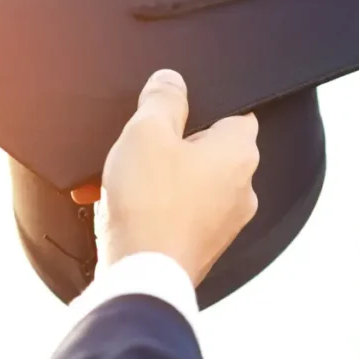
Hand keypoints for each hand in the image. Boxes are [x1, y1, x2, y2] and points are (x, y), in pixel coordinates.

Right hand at [72, 69, 259, 286]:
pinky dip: (149, 207)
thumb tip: (171, 80)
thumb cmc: (150, 204)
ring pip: (186, 184)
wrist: (140, 278)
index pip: (234, 112)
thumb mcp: (146, 132)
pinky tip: (117, 207)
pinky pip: (174, 214)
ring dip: (152, 179)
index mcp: (240, 153)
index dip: (198, 107)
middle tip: (134, 149)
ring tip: (116, 181)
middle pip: (204, 150)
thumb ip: (162, 99)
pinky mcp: (200, 247)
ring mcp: (223, 223)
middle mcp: (241, 189)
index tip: (168, 112)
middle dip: (167, 147)